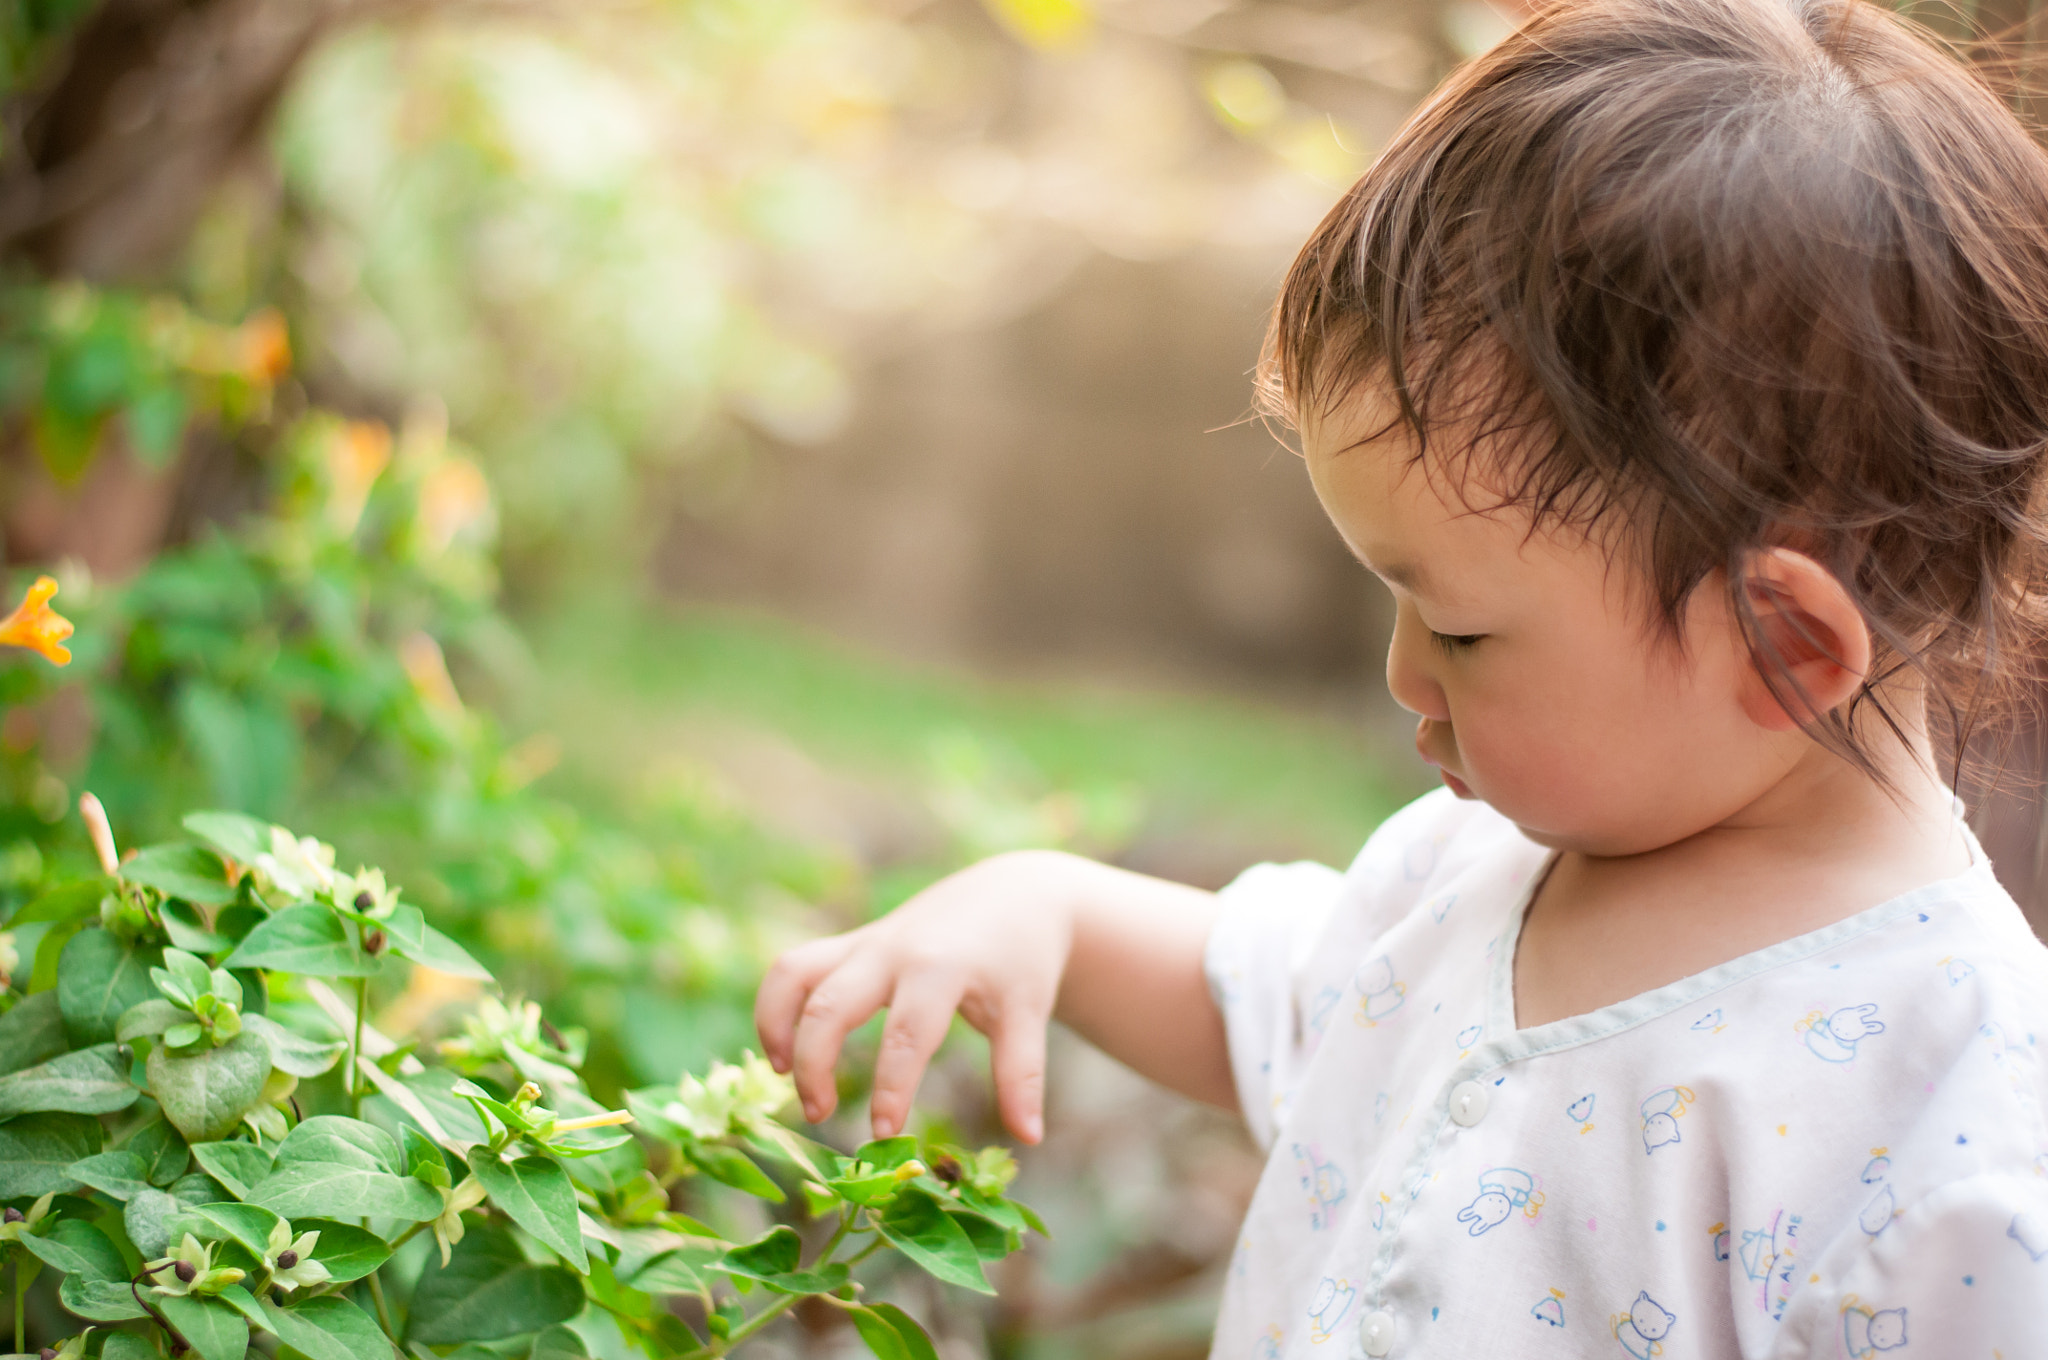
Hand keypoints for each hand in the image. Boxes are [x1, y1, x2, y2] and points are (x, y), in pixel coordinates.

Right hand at [755, 849, 1084, 1144]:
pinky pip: (796, 966)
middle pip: (831, 1004)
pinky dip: (777, 1003)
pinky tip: (785, 1049)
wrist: (1013, 894)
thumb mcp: (1028, 1011)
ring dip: (777, 1024)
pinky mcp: (852, 943)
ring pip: (795, 972)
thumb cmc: (1021, 959)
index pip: (906, 1034)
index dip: (892, 1088)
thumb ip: (1021, 1074)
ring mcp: (866, 943)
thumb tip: (1028, 1137)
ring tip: (782, 1075)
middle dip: (815, 1063)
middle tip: (821, 1114)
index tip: (885, 1134)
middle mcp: (893, 951)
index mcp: (941, 968)